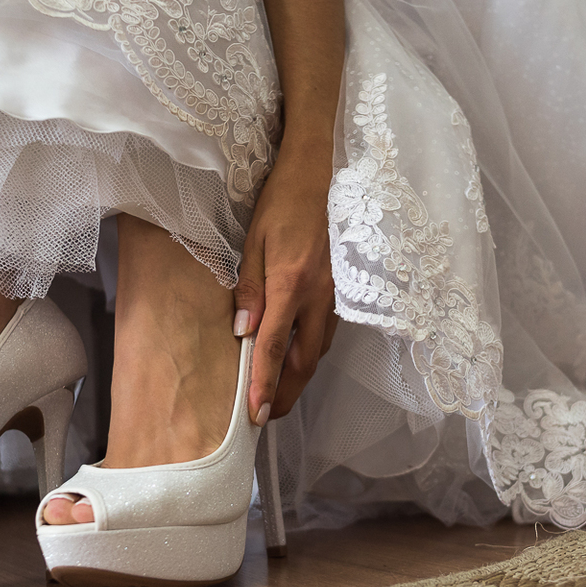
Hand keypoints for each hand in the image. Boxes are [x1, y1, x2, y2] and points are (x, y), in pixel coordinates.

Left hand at [234, 136, 337, 424]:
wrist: (322, 170)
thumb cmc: (283, 200)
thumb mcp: (253, 239)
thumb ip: (248, 288)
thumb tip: (242, 334)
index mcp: (292, 284)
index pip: (276, 347)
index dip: (265, 384)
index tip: (255, 415)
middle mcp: (319, 296)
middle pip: (305, 361)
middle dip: (287, 394)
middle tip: (267, 416)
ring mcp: (336, 294)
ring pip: (319, 350)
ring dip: (301, 377)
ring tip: (280, 394)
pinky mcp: (343, 289)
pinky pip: (327, 332)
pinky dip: (312, 353)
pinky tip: (299, 357)